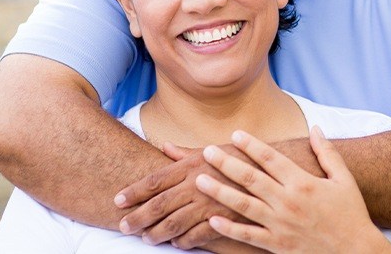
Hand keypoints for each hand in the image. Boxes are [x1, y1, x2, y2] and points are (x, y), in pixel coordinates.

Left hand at [114, 144, 252, 249]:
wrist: (272, 170)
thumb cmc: (240, 157)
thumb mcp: (211, 150)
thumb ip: (185, 153)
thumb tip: (164, 146)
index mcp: (192, 165)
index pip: (156, 180)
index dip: (134, 191)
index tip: (118, 199)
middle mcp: (197, 184)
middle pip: (160, 203)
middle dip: (138, 216)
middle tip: (122, 225)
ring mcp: (210, 203)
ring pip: (175, 223)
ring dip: (157, 232)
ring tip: (145, 238)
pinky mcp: (224, 219)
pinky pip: (198, 234)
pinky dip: (185, 241)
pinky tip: (176, 244)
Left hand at [196, 127, 390, 253]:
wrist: (358, 253)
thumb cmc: (351, 213)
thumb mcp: (343, 179)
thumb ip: (327, 152)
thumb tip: (315, 127)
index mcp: (302, 183)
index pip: (271, 159)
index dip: (251, 145)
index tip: (235, 134)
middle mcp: (288, 202)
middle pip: (251, 179)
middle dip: (226, 163)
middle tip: (207, 151)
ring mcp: (281, 225)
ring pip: (244, 206)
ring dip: (219, 192)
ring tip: (199, 181)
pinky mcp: (278, 246)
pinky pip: (249, 236)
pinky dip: (229, 229)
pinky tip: (212, 220)